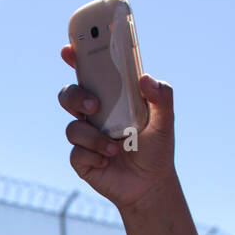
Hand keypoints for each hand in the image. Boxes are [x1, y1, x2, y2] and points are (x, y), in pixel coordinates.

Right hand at [58, 45, 175, 211]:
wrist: (149, 185)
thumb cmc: (156, 148)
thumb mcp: (165, 120)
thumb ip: (162, 96)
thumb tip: (145, 79)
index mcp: (111, 98)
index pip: (90, 73)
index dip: (76, 59)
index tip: (69, 49)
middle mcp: (93, 115)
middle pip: (69, 95)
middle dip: (76, 97)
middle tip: (94, 105)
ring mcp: (84, 137)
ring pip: (72, 128)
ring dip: (93, 137)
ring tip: (115, 147)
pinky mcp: (81, 159)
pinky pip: (76, 153)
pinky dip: (94, 155)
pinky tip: (108, 161)